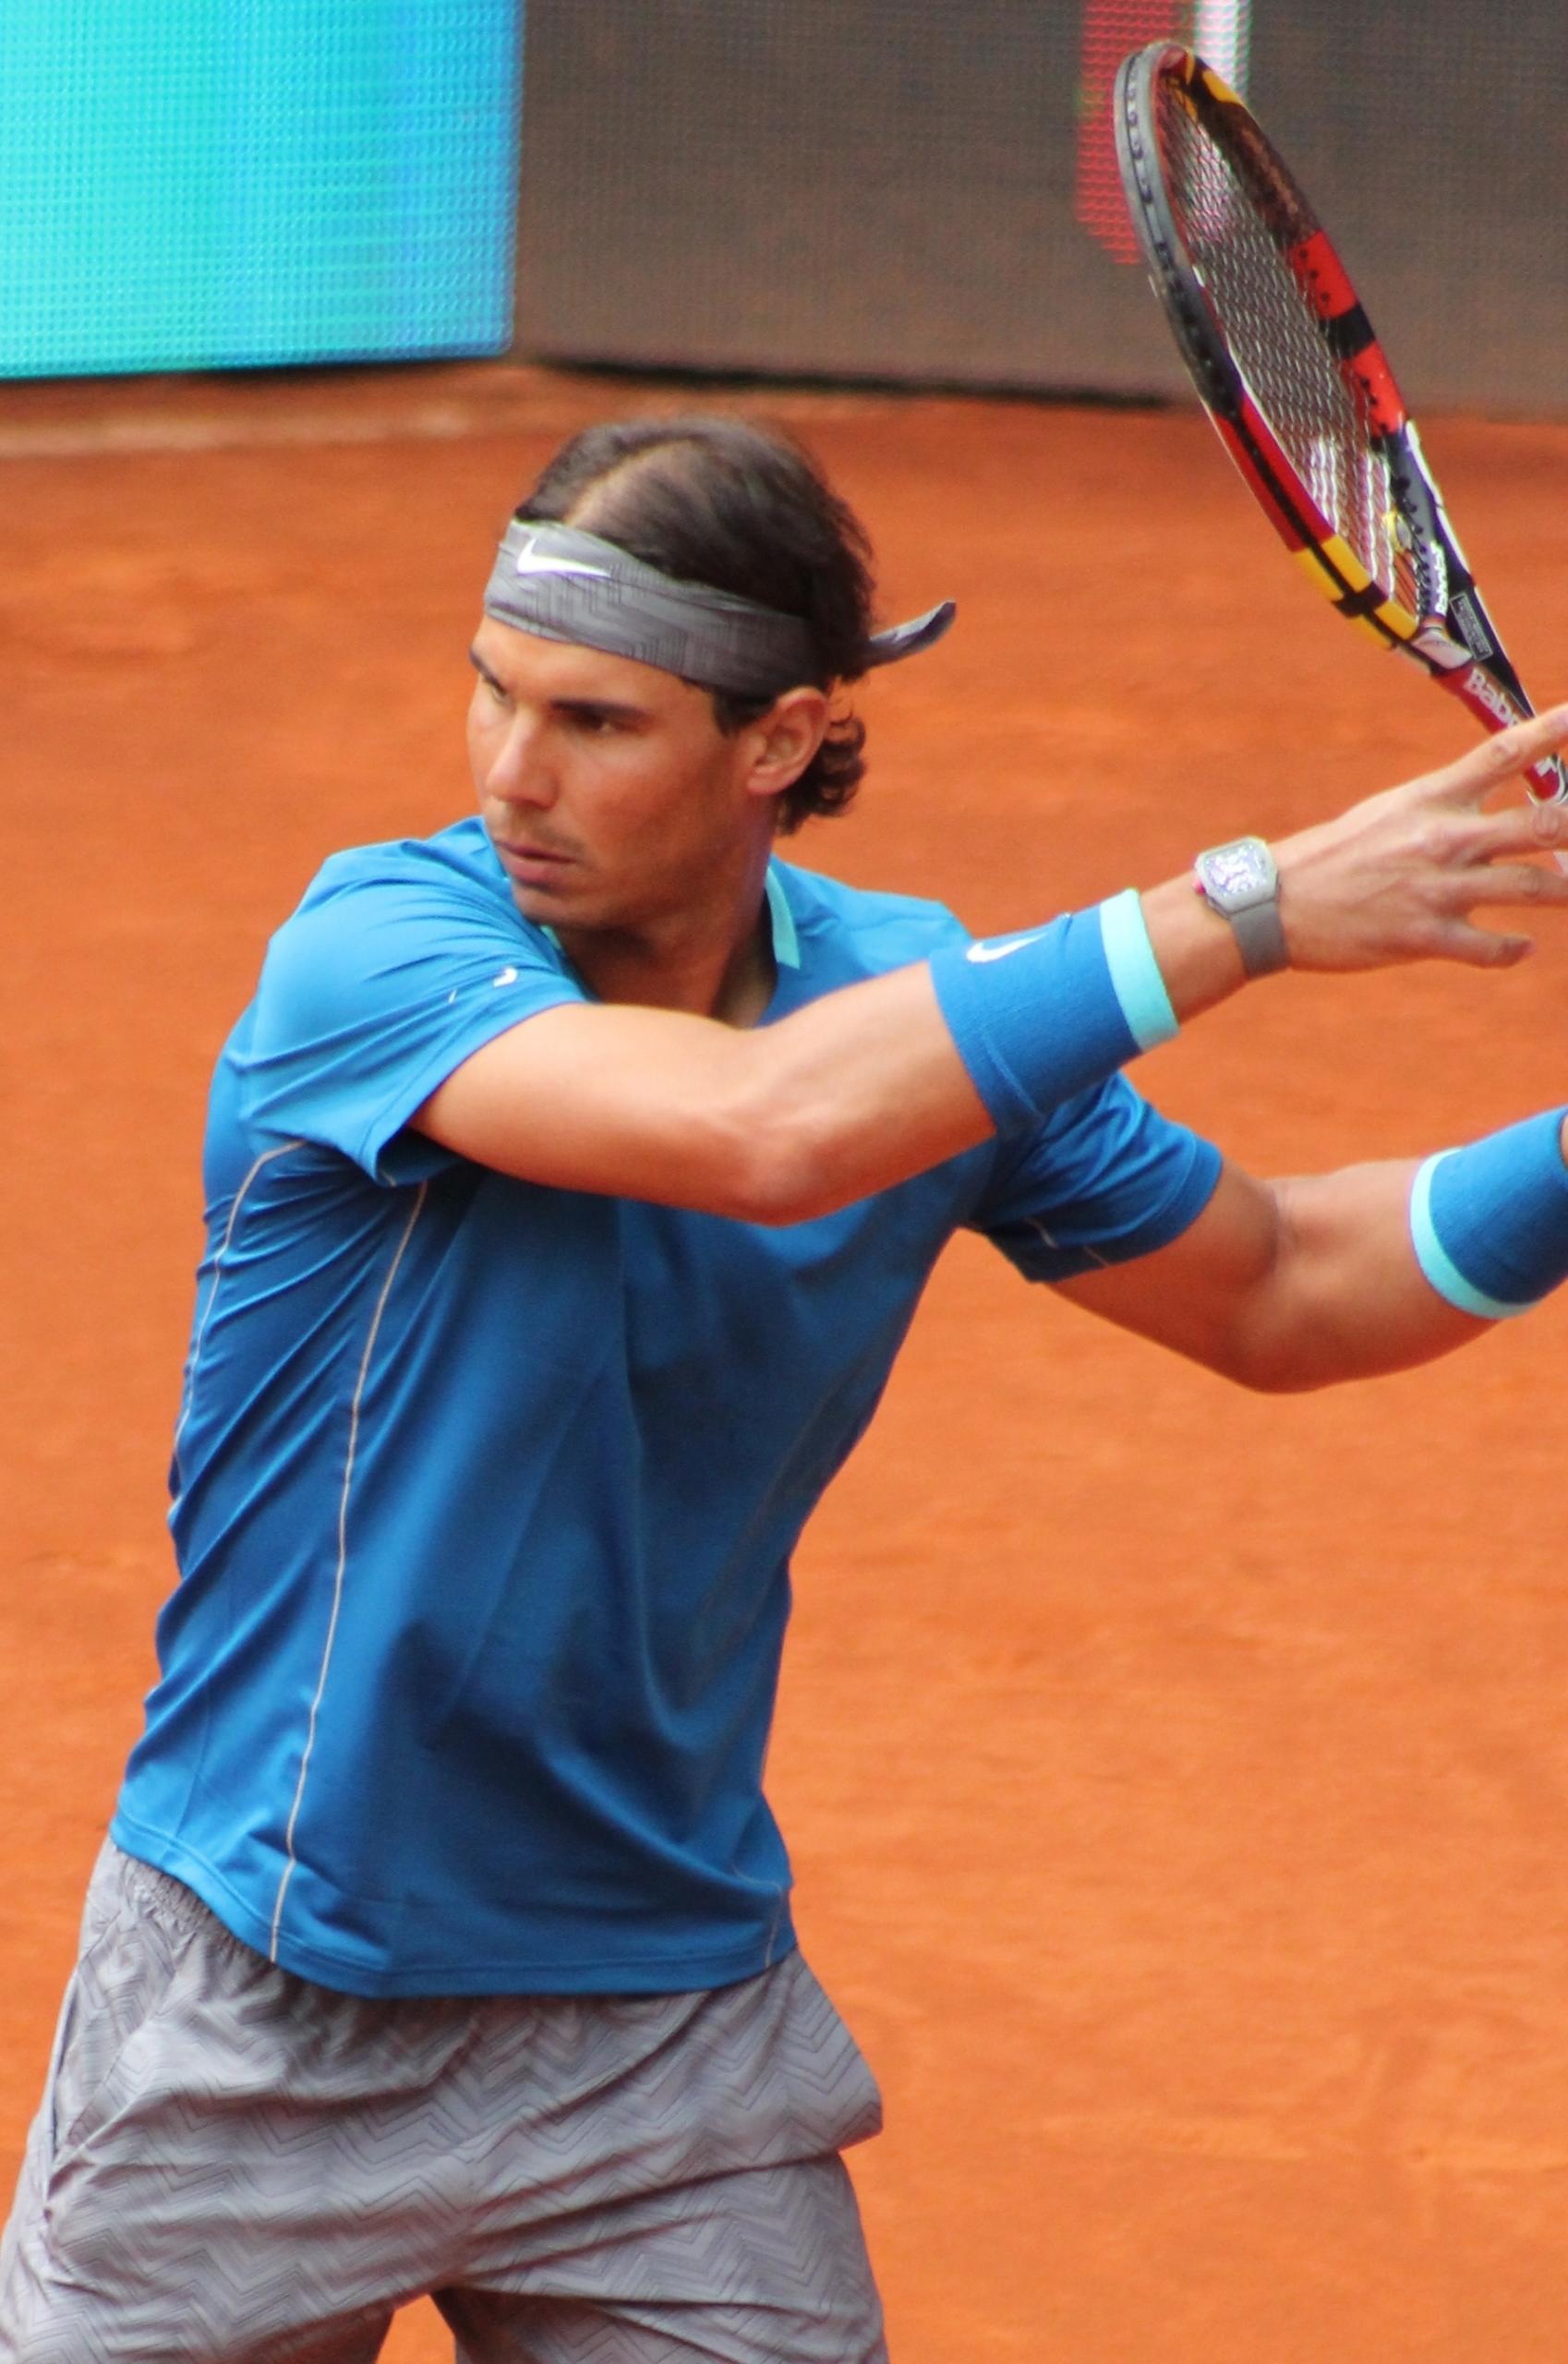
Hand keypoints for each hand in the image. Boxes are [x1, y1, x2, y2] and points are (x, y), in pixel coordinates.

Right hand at [1277, 703, 1567, 970]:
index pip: (1505, 753)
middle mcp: (1443, 838)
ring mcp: (1437, 890)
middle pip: (1539, 824)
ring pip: (1529, 887)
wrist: (1275, 905)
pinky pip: (1489, 948)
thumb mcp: (1390, 813)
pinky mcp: (1424, 937)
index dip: (1554, 731)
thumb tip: (1494, 812)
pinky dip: (1511, 950)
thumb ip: (1446, 810)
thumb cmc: (1334, 855)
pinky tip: (1521, 948)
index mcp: (1432, 798)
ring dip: (1566, 893)